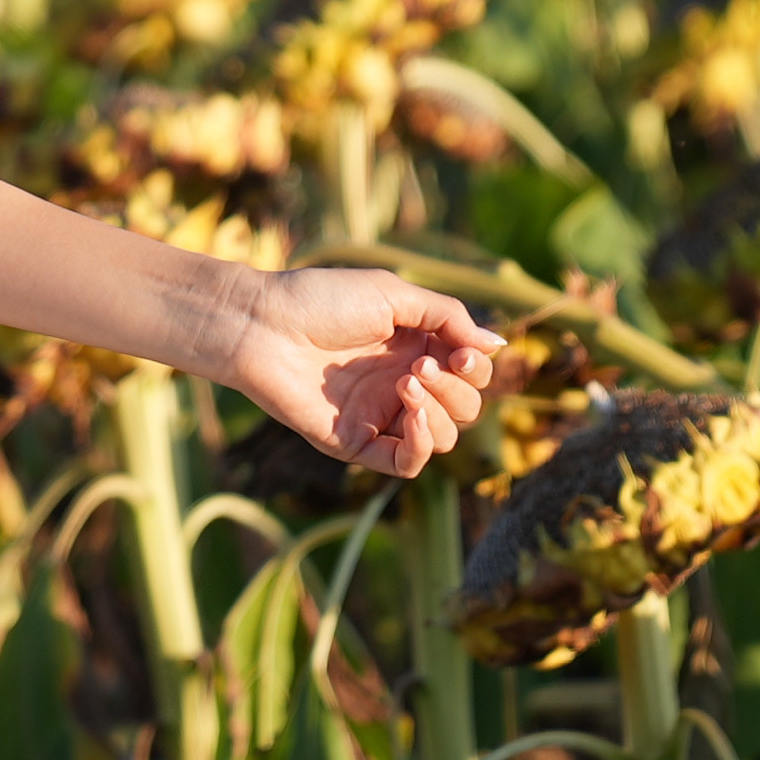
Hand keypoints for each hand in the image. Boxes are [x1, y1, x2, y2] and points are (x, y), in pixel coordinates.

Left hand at [221, 268, 501, 477]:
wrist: (262, 325)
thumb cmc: (320, 300)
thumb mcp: (393, 295)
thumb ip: (448, 317)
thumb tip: (496, 345)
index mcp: (415, 347)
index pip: (471, 373)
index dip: (476, 367)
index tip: (460, 353)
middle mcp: (403, 384)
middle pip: (465, 408)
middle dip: (456, 388)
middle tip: (420, 365)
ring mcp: (381, 416)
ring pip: (444, 438)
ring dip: (439, 412)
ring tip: (405, 383)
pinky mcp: (357, 443)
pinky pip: (405, 464)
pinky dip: (421, 446)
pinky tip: (412, 417)